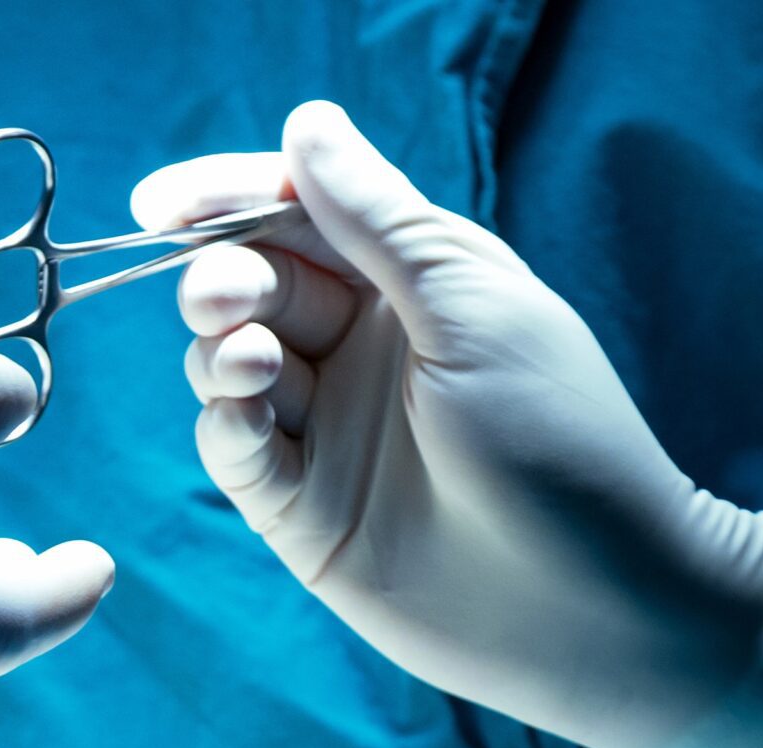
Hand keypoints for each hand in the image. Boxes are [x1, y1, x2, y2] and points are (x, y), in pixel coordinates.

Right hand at [144, 102, 762, 747]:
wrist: (597, 609)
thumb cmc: (562, 444)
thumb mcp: (472, 307)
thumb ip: (378, 223)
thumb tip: (307, 123)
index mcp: (412, 285)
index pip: (299, 216)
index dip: (227, 199)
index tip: (165, 203)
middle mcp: (361, 351)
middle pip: (252, 284)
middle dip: (220, 276)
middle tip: (227, 295)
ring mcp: (326, 432)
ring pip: (226, 362)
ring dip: (219, 346)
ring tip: (251, 361)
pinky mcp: (299, 511)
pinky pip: (232, 447)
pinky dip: (222, 420)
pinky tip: (248, 409)